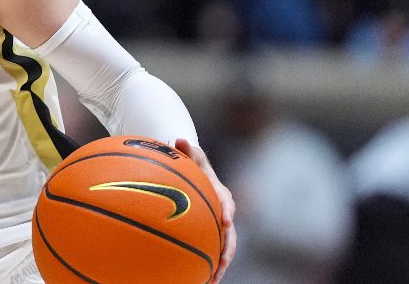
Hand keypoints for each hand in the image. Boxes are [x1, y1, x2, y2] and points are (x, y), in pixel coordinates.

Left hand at [175, 138, 236, 282]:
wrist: (192, 174)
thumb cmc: (190, 165)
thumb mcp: (190, 157)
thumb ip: (187, 151)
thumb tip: (179, 139)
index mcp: (220, 193)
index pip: (226, 202)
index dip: (227, 210)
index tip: (226, 219)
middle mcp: (222, 211)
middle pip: (229, 233)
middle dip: (228, 247)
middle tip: (224, 261)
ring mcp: (217, 225)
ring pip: (222, 246)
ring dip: (220, 262)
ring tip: (213, 279)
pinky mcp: (209, 234)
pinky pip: (209, 250)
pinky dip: (207, 264)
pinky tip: (199, 279)